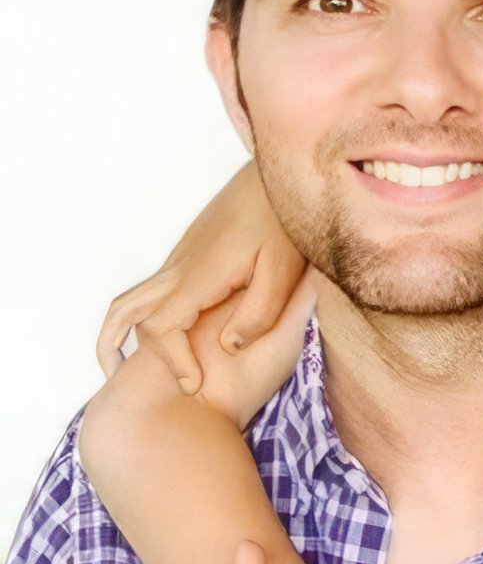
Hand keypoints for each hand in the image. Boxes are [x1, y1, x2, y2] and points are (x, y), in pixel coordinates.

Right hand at [99, 163, 309, 392]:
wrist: (274, 178)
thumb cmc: (284, 222)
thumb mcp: (283, 271)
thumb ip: (259, 312)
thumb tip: (229, 346)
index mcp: (199, 277)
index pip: (162, 327)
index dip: (173, 360)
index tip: (194, 384)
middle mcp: (180, 268)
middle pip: (129, 312)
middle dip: (119, 349)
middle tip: (133, 385)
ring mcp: (180, 260)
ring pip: (131, 298)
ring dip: (117, 330)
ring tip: (117, 364)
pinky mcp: (189, 256)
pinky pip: (152, 291)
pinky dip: (141, 317)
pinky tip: (166, 335)